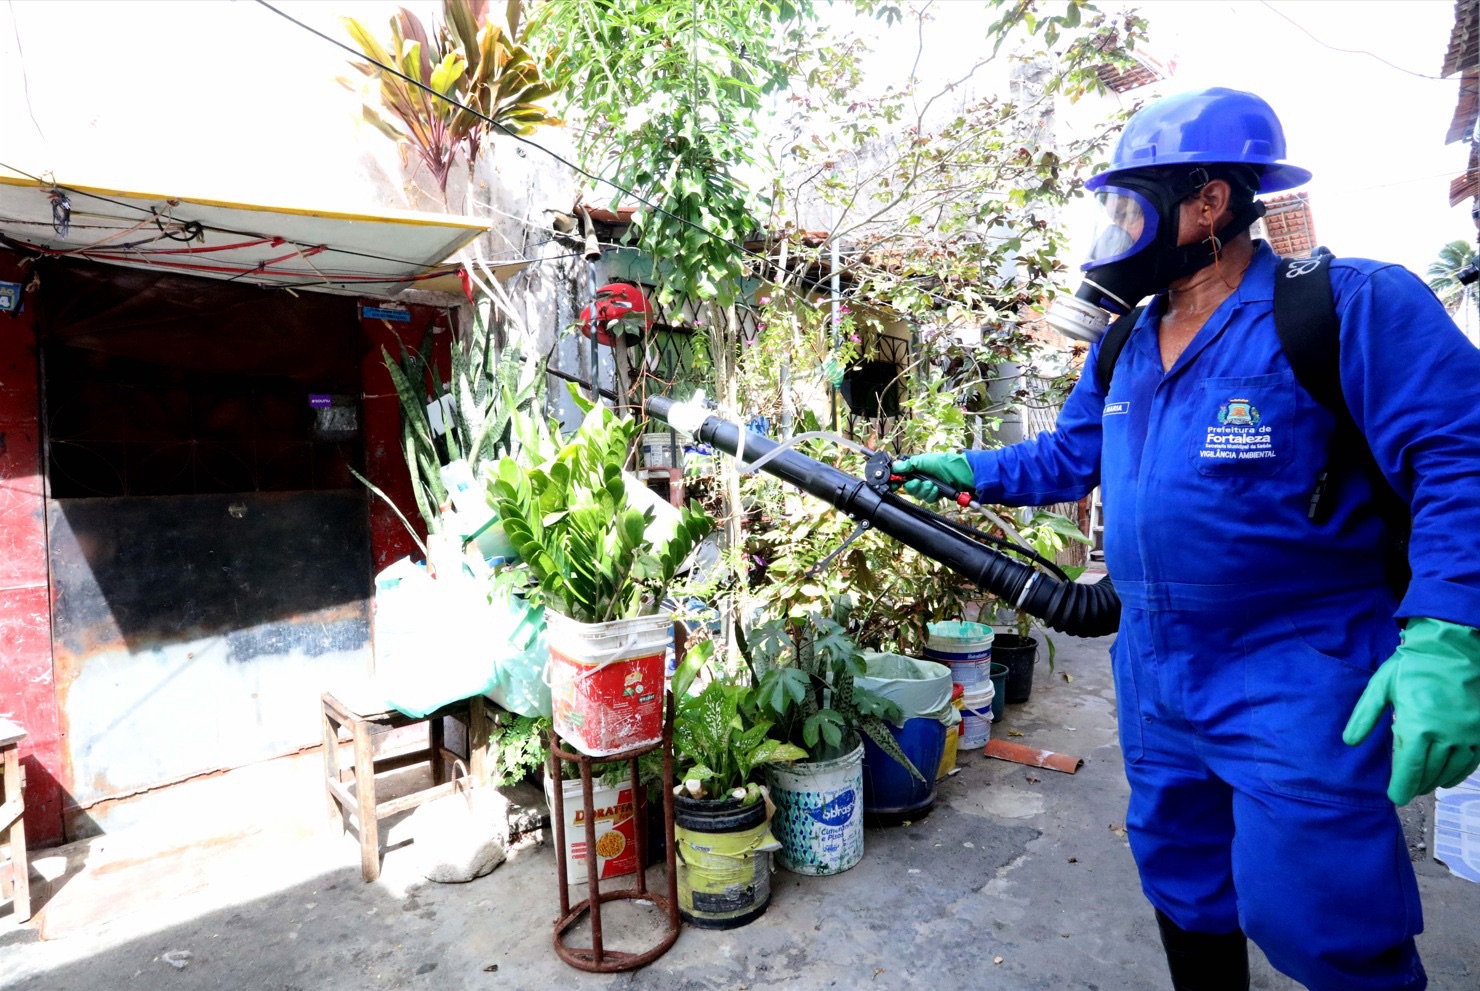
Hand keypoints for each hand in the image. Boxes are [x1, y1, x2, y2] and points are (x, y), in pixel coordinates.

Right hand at [891, 453, 973, 503]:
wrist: (958, 472)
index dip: (898, 482)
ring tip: (932, 484)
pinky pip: (928, 499)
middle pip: (909, 489)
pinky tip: (936, 489)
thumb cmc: (941, 463)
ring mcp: (928, 487)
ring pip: (918, 495)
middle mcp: (920, 479)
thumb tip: (894, 467)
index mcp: (915, 470)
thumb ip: (907, 465)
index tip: (894, 485)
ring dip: (924, 490)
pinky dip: (931, 494)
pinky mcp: (935, 495)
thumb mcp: (922, 461)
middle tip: (919, 482)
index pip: (902, 478)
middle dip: (914, 486)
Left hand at [1343, 617, 1479, 804]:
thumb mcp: (1381, 686)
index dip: (1401, 788)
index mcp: (1418, 727)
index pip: (1409, 770)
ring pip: (1451, 771)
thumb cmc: (1413, 665)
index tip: (1394, 797)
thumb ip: (1365, 716)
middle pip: (1430, 774)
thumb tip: (1349, 742)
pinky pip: (1472, 762)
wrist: (1453, 647)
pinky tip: (1447, 776)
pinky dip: (1458, 773)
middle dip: (1415, 786)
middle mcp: (1446, 737)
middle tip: (1405, 790)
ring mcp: (1468, 736)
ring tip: (1422, 784)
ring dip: (1436, 781)